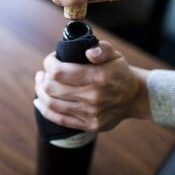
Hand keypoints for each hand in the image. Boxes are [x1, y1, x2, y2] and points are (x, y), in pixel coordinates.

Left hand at [33, 40, 150, 131]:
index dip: (49, 63)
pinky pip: (59, 119)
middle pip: (52, 88)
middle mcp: (93, 97)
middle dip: (43, 78)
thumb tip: (89, 52)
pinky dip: (44, 110)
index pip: (59, 72)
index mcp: (98, 77)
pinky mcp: (89, 125)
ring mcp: (91, 113)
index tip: (51, 60)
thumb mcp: (114, 55)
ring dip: (40, 92)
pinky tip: (39, 101)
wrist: (135, 97)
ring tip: (40, 83)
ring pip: (52, 104)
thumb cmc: (120, 72)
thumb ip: (102, 49)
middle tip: (44, 72)